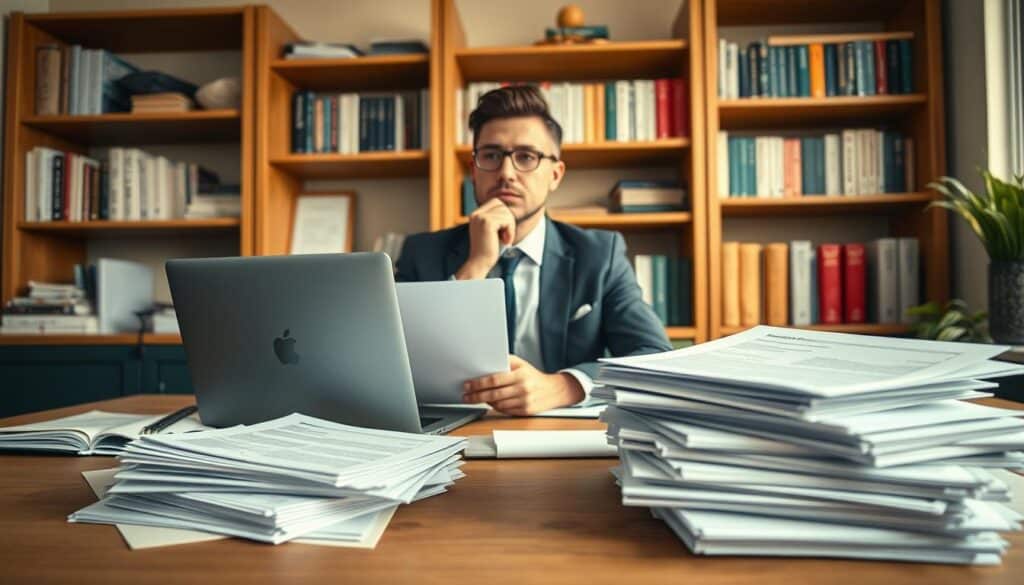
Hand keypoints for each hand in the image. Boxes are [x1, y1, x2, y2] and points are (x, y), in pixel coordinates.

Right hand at [456, 199, 515, 279]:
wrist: (480, 263)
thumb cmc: (489, 249)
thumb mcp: (493, 230)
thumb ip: (497, 218)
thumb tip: (507, 207)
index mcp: (475, 214)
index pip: (496, 202)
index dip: (504, 214)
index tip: (502, 230)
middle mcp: (476, 214)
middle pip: (502, 205)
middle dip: (508, 220)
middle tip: (505, 235)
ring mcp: (481, 217)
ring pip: (506, 212)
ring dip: (510, 227)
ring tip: (504, 239)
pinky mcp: (487, 223)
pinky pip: (507, 220)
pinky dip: (510, 231)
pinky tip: (505, 241)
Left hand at [462, 355, 584, 414]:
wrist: (554, 390)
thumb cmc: (534, 376)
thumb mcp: (521, 364)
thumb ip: (504, 362)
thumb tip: (485, 363)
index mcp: (520, 375)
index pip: (494, 380)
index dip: (478, 383)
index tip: (468, 385)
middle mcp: (523, 389)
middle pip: (493, 394)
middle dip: (476, 395)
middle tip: (466, 395)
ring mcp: (524, 401)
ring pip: (498, 404)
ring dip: (484, 402)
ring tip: (475, 398)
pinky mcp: (525, 411)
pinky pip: (505, 411)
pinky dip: (495, 407)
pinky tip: (489, 403)